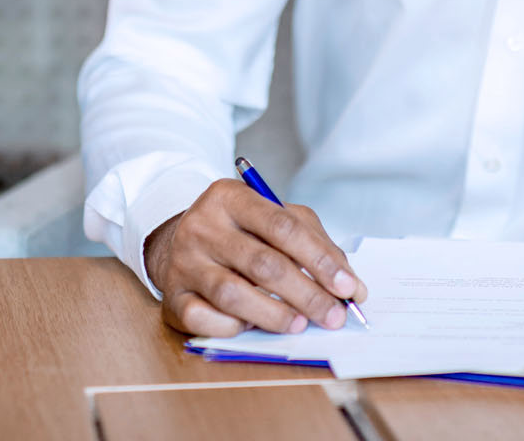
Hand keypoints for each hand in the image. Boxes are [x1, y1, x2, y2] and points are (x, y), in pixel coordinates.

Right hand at [142, 179, 367, 336]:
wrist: (179, 241)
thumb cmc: (241, 232)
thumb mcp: (276, 219)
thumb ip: (315, 245)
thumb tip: (351, 287)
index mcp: (230, 197)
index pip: (282, 226)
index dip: (319, 259)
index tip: (347, 288)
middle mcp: (202, 225)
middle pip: (261, 263)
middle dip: (306, 294)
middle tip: (333, 316)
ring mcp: (184, 261)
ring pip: (232, 293)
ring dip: (273, 314)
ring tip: (299, 324)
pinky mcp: (172, 296)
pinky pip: (203, 317)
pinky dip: (232, 327)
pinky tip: (251, 326)